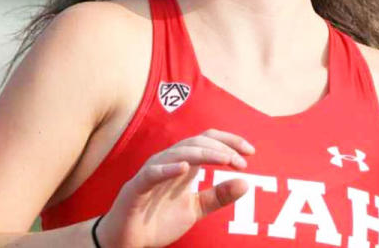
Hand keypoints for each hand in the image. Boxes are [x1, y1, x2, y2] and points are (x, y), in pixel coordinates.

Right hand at [96, 128, 255, 247]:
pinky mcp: (137, 188)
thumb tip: (247, 182)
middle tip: (241, 162)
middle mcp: (167, 162)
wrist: (127, 240)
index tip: (250, 151)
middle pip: (197, 142)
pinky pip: (152, 173)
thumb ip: (218, 196)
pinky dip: (167, 168)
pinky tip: (183, 168)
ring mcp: (152, 173)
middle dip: (222, 149)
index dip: (229, 140)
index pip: (207, 140)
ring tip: (224, 160)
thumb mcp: (195, 209)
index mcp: (182, 164)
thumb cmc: (157, 220)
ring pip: (179, 152)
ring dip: (205, 154)